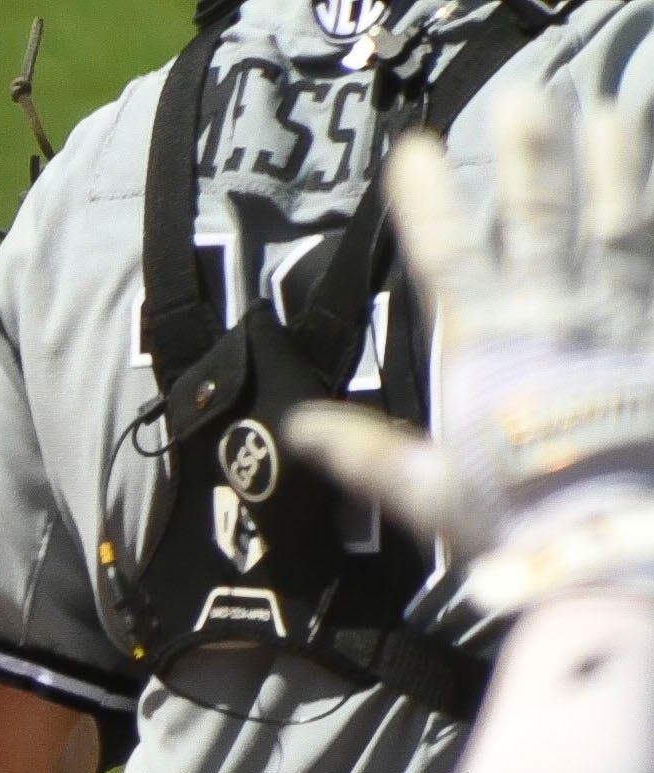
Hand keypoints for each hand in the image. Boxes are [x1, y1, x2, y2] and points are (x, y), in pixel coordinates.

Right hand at [288, 87, 653, 613]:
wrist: (608, 533)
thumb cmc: (513, 518)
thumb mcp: (428, 495)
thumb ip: (368, 453)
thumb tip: (300, 426)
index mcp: (488, 351)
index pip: (450, 260)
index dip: (431, 204)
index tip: (415, 150)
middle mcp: (554, 315)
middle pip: (539, 217)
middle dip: (529, 154)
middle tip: (525, 96)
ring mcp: (614, 314)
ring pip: (613, 218)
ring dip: (611, 159)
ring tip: (607, 108)